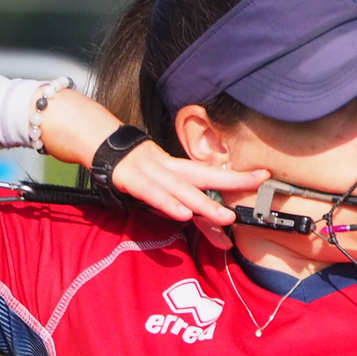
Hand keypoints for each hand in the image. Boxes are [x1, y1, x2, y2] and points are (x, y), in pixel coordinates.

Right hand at [32, 87, 264, 224]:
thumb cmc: (126, 163)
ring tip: (226, 217)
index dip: (238, 174)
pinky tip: (183, 214)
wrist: (92, 138)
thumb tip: (197, 215)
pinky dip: (168, 203)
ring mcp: (150, 171)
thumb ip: (175, 194)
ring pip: (181, 189)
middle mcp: (168, 167)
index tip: (264, 175)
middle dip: (233, 182)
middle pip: (205, 176)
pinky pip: (152, 193)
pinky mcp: (131, 178)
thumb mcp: (155, 177)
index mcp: (176, 167)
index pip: (212, 172)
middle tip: (259, 188)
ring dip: (204, 204)